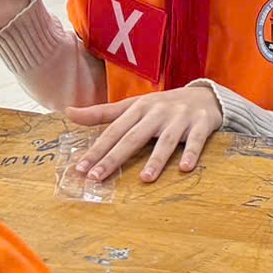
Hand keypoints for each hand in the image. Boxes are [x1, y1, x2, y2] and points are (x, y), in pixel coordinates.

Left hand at [65, 85, 225, 183]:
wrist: (204, 94)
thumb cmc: (163, 105)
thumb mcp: (134, 105)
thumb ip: (102, 113)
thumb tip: (68, 112)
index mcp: (139, 108)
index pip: (114, 131)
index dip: (97, 150)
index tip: (80, 168)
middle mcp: (158, 112)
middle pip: (134, 137)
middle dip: (115, 157)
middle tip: (98, 177)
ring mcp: (180, 118)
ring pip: (166, 140)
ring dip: (156, 159)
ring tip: (145, 178)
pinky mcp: (201, 124)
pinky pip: (196, 140)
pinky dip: (191, 153)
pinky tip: (185, 168)